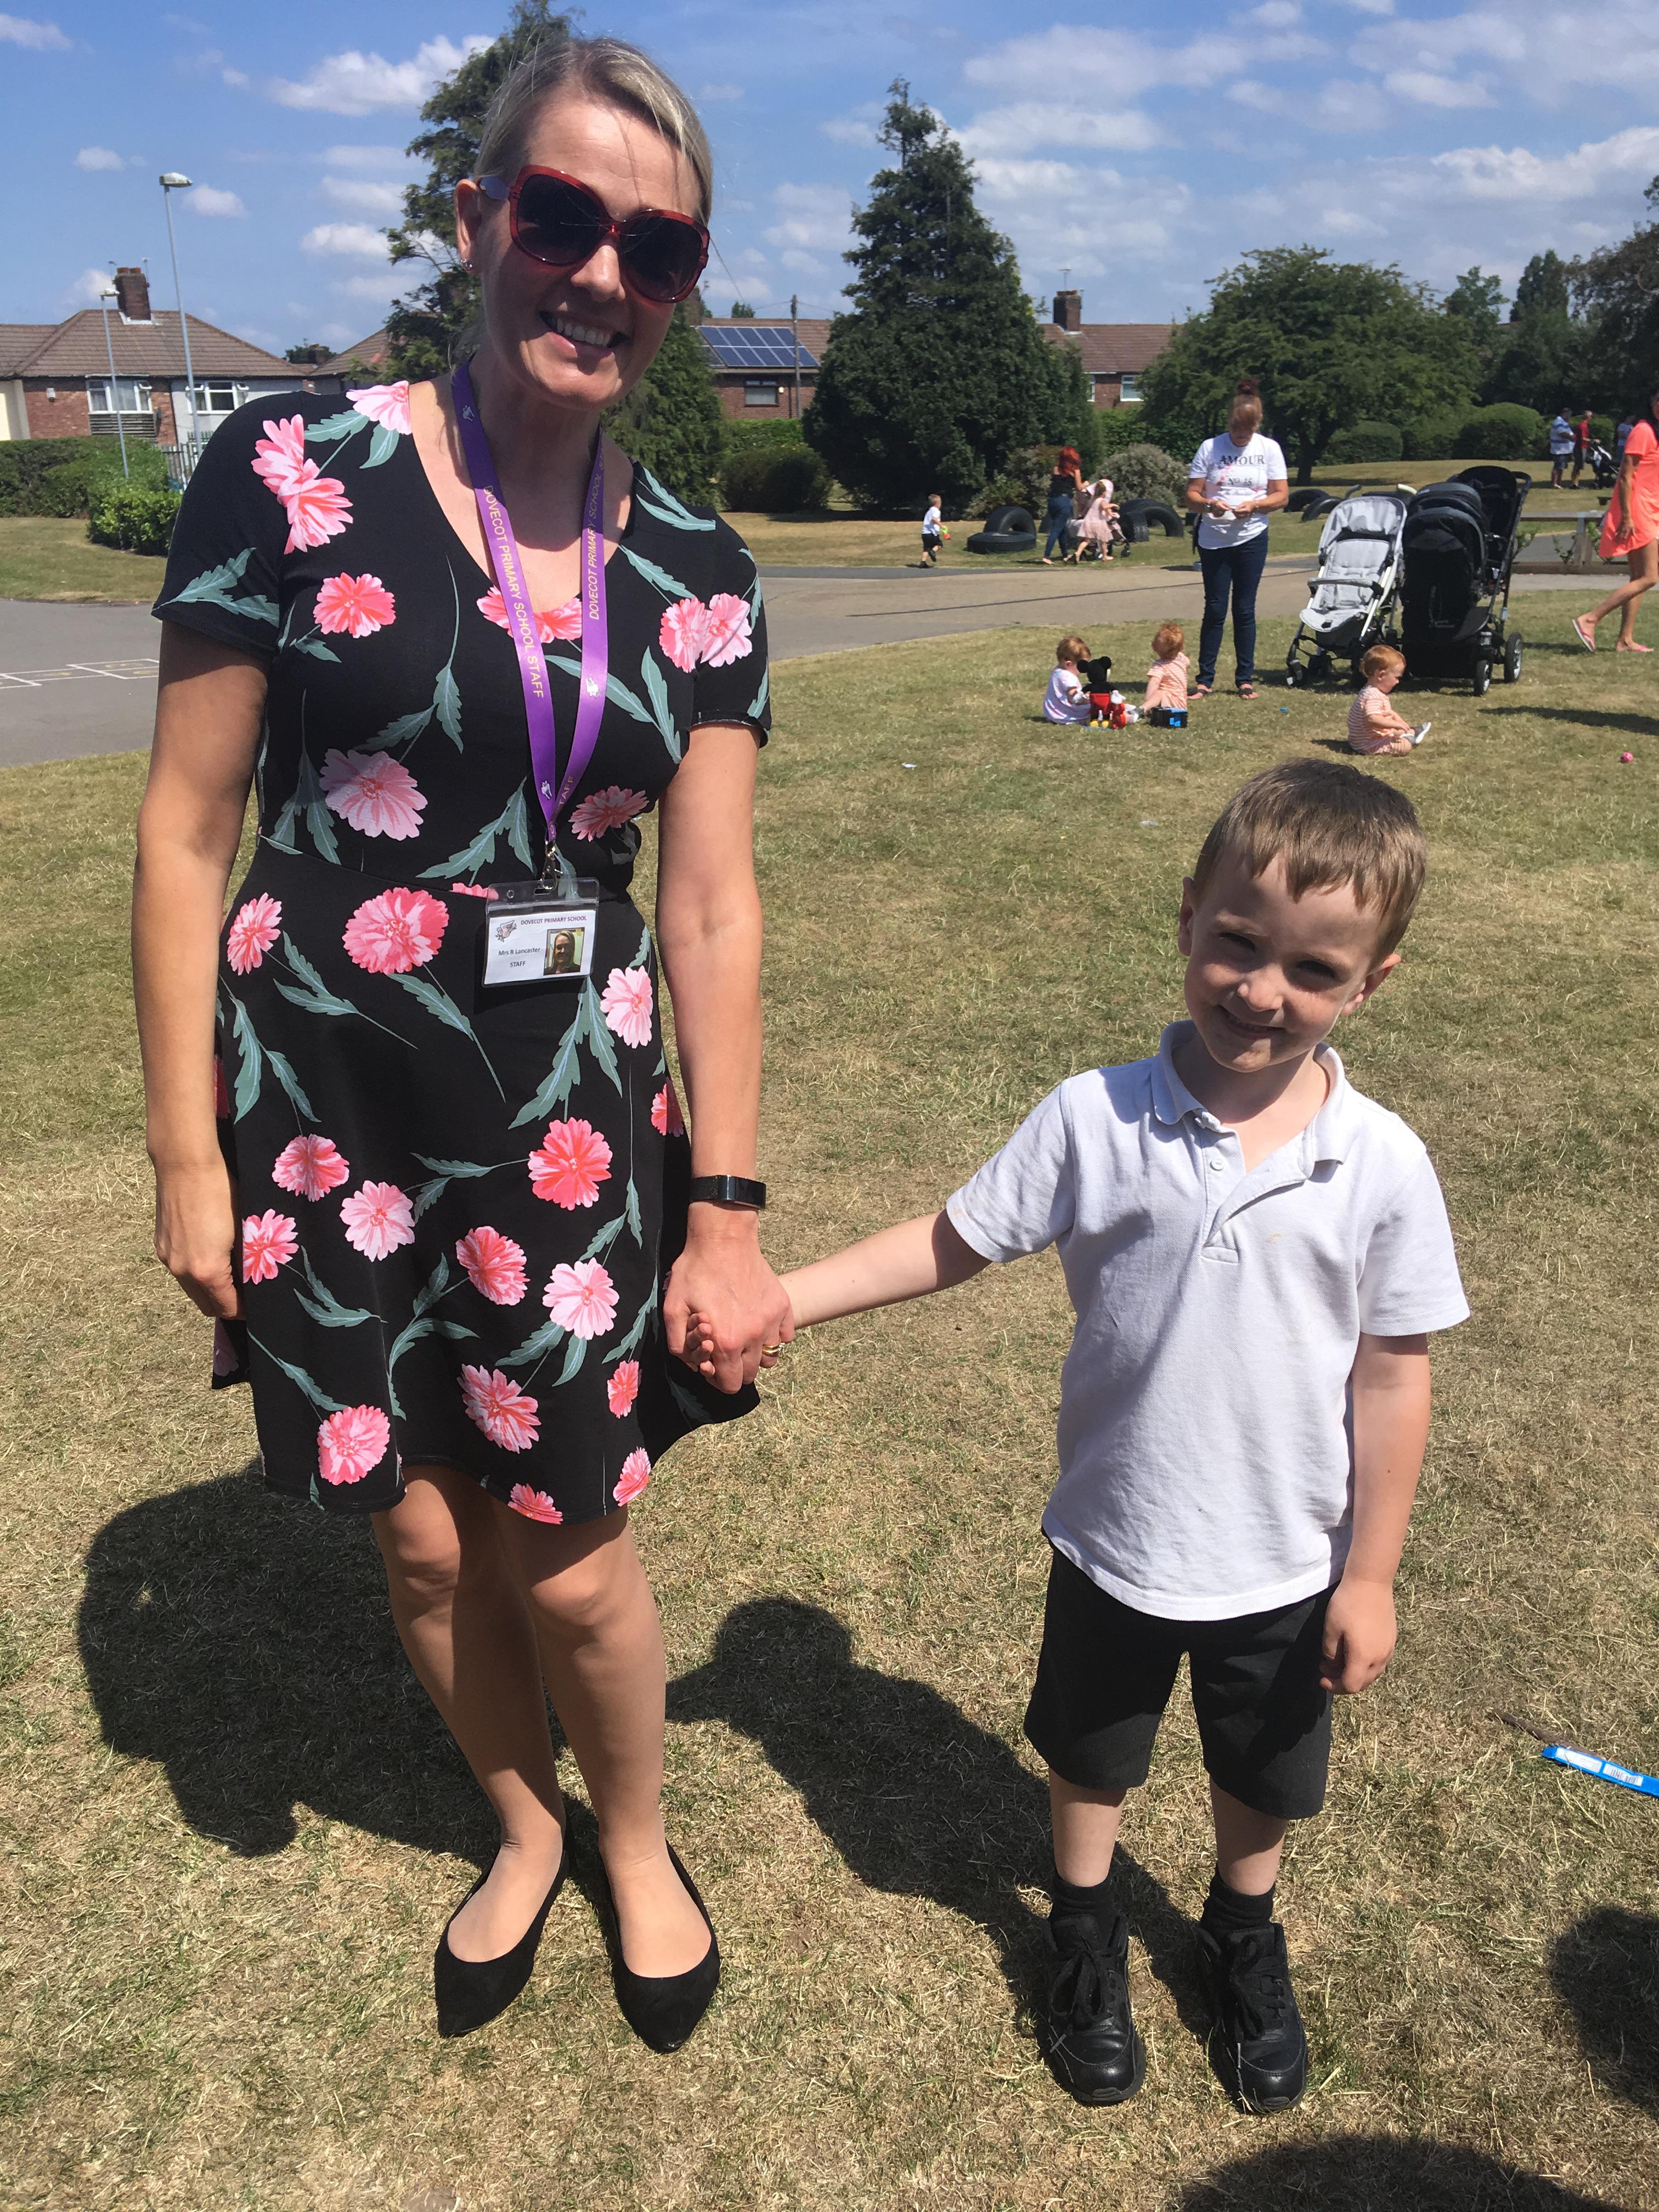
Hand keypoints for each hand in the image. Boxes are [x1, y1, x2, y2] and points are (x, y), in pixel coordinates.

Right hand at [154, 1156, 241, 1319]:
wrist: (185, 1163)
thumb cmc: (222, 1191)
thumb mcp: (243, 1228)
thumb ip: (247, 1260)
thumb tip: (255, 1277)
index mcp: (206, 1270)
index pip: (227, 1307)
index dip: (245, 1311)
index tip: (258, 1306)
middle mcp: (181, 1270)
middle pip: (205, 1305)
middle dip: (226, 1304)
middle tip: (246, 1294)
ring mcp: (167, 1258)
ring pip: (191, 1289)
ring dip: (209, 1289)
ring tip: (230, 1275)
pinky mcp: (160, 1245)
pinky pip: (180, 1270)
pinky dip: (195, 1273)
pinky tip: (210, 1256)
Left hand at [663, 1211, 791, 1391]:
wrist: (723, 1239)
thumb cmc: (695, 1271)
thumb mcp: (672, 1308)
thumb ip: (678, 1344)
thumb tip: (693, 1364)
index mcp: (726, 1342)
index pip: (730, 1384)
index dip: (717, 1379)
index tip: (711, 1364)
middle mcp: (753, 1336)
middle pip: (750, 1375)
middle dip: (734, 1368)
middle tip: (723, 1349)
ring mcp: (772, 1321)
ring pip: (769, 1359)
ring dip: (755, 1355)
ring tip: (742, 1338)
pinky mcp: (782, 1306)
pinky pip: (785, 1337)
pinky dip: (773, 1337)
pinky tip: (758, 1323)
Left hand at [1319, 1575, 1396, 1694]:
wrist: (1371, 1582)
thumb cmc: (1347, 1604)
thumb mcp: (1331, 1629)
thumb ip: (1331, 1653)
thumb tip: (1333, 1665)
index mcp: (1364, 1658)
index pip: (1351, 1686)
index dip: (1335, 1687)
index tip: (1322, 1678)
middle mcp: (1381, 1658)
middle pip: (1363, 1683)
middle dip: (1343, 1681)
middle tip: (1326, 1668)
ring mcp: (1389, 1649)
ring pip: (1373, 1673)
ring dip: (1356, 1673)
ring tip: (1338, 1659)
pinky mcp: (1392, 1640)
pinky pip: (1379, 1661)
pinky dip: (1366, 1664)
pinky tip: (1354, 1651)